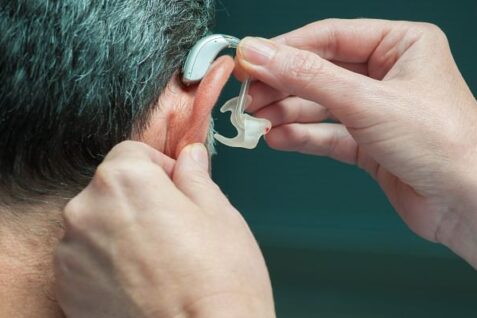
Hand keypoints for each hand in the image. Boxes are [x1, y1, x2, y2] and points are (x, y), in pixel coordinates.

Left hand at [54, 141, 274, 317]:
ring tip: (158, 260)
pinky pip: (87, 258)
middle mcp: (86, 210)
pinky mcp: (67, 288)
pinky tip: (141, 281)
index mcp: (124, 180)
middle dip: (140, 199)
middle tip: (173, 228)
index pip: (133, 153)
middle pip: (112, 188)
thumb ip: (195, 176)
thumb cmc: (219, 278)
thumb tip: (190, 156)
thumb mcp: (219, 212)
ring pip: (98, 223)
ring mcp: (71, 252)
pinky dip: (107, 263)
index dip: (161, 169)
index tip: (178, 191)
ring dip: (121, 231)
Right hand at [236, 19, 476, 267]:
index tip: (249, 60)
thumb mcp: (367, 101)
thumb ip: (308, 76)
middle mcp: (387, 75)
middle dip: (280, 84)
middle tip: (246, 94)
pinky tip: (277, 137)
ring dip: (285, 111)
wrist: (469, 206)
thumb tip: (260, 54)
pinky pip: (326, 134)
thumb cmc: (445, 144)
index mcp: (400, 45)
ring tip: (255, 119)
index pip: (328, 37)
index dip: (284, 49)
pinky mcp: (368, 145)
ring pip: (318, 104)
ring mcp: (375, 111)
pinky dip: (300, 136)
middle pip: (319, 71)